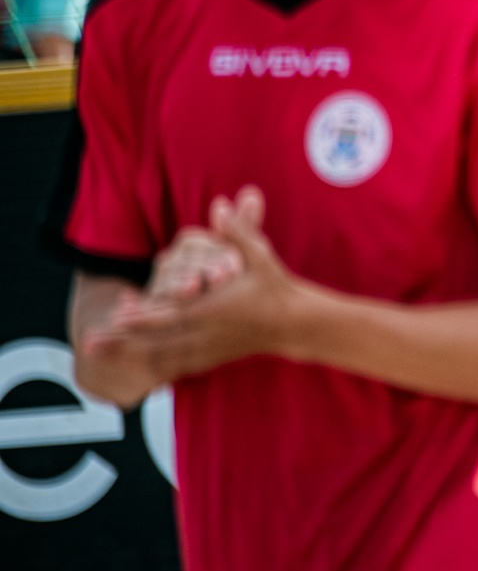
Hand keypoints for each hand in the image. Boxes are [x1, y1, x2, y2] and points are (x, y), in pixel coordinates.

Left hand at [89, 187, 309, 382]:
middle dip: (122, 342)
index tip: (118, 313)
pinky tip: (123, 364)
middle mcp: (208, 333)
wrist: (295, 323)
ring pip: (160, 356)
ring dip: (125, 355)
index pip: (174, 313)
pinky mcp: (209, 358)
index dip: (145, 315)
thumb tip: (221, 204)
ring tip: (93, 351)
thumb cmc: (274, 286)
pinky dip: (145, 365)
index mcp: (216, 308)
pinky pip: (172, 366)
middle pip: (158, 341)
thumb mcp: (260, 254)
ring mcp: (207, 349)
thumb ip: (238, 231)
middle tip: (89, 341)